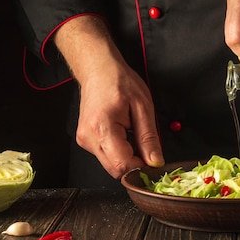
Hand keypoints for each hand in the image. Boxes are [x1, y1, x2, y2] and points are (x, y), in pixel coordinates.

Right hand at [54, 16, 164, 179]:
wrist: (98, 69)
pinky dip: (120, 153)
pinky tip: (126, 137)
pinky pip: (106, 156)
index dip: (141, 169)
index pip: (122, 165)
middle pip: (115, 170)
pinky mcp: (85, 140)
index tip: (154, 163)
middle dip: (135, 165)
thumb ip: (149, 137)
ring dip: (128, 159)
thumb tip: (155, 162)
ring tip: (135, 136)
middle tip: (149, 150)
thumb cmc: (119, 81)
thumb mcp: (143, 106)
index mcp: (102, 128)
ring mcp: (84, 140)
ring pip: (111, 165)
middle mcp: (88, 138)